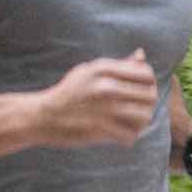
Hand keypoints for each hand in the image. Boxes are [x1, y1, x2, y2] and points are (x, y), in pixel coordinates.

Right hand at [29, 51, 160, 150]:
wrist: (41, 115)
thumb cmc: (69, 92)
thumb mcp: (89, 72)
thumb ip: (118, 65)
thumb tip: (142, 55)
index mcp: (103, 69)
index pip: (146, 74)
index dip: (149, 84)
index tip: (140, 92)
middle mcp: (105, 86)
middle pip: (150, 95)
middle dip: (147, 104)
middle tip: (138, 111)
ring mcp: (103, 107)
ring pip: (145, 116)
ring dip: (141, 122)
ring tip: (132, 124)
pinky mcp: (99, 127)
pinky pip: (131, 134)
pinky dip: (128, 137)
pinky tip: (121, 135)